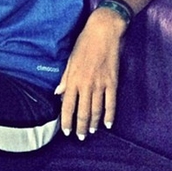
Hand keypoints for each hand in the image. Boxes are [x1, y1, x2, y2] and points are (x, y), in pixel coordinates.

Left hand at [54, 8, 125, 139]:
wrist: (103, 32)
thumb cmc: (83, 43)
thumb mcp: (70, 59)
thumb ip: (65, 78)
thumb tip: (58, 93)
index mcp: (73, 78)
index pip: (67, 105)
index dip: (66, 119)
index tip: (65, 131)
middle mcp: (86, 84)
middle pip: (83, 111)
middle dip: (80, 126)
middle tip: (79, 137)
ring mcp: (100, 84)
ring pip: (96, 110)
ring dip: (93, 123)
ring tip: (90, 133)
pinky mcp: (113, 82)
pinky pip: (111, 103)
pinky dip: (110, 115)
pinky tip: (108, 124)